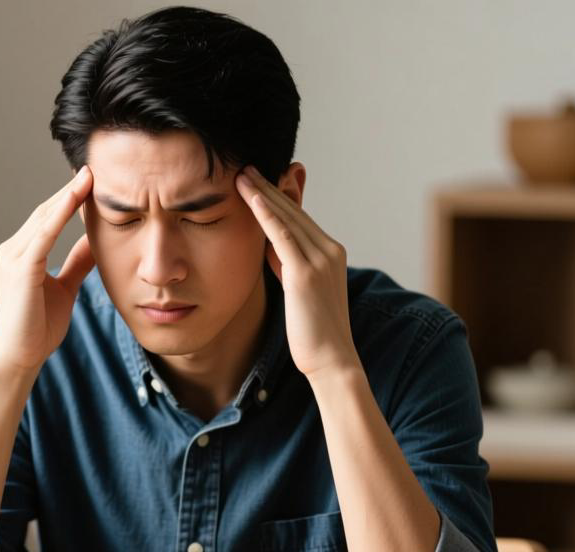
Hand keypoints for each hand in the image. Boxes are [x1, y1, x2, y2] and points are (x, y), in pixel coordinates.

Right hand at [0, 166, 94, 373]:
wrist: (19, 358)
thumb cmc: (38, 328)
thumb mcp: (65, 288)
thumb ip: (76, 263)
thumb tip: (94, 241)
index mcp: (22, 253)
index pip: (49, 217)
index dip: (70, 198)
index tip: (93, 179)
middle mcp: (13, 249)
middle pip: (46, 211)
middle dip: (70, 190)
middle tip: (95, 166)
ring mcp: (13, 257)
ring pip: (45, 218)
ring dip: (68, 195)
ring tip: (90, 174)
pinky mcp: (21, 269)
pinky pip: (44, 234)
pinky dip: (61, 214)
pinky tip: (78, 197)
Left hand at [236, 165, 357, 379]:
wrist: (332, 360)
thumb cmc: (313, 333)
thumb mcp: (299, 291)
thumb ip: (287, 265)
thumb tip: (269, 247)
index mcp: (331, 254)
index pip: (300, 218)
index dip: (278, 197)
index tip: (258, 180)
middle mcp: (329, 250)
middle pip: (294, 211)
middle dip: (270, 187)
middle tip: (247, 166)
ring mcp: (320, 260)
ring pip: (287, 217)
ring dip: (263, 192)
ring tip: (242, 173)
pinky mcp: (305, 273)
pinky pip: (282, 235)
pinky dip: (267, 213)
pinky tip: (252, 197)